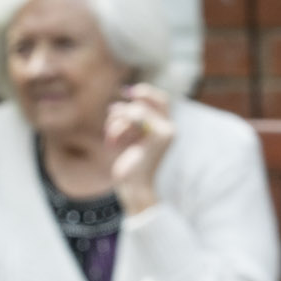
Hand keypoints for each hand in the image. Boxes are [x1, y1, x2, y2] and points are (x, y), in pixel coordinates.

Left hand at [106, 84, 175, 215]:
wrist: (134, 187)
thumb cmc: (128, 166)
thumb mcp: (126, 139)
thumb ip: (126, 121)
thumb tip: (115, 106)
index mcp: (164, 130)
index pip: (161, 100)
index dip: (145, 92)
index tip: (126, 93)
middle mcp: (170, 129)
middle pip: (158, 98)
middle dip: (139, 95)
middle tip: (120, 101)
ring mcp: (167, 131)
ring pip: (136, 109)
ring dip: (117, 121)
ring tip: (111, 139)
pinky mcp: (160, 135)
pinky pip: (136, 115)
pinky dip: (119, 126)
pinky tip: (113, 144)